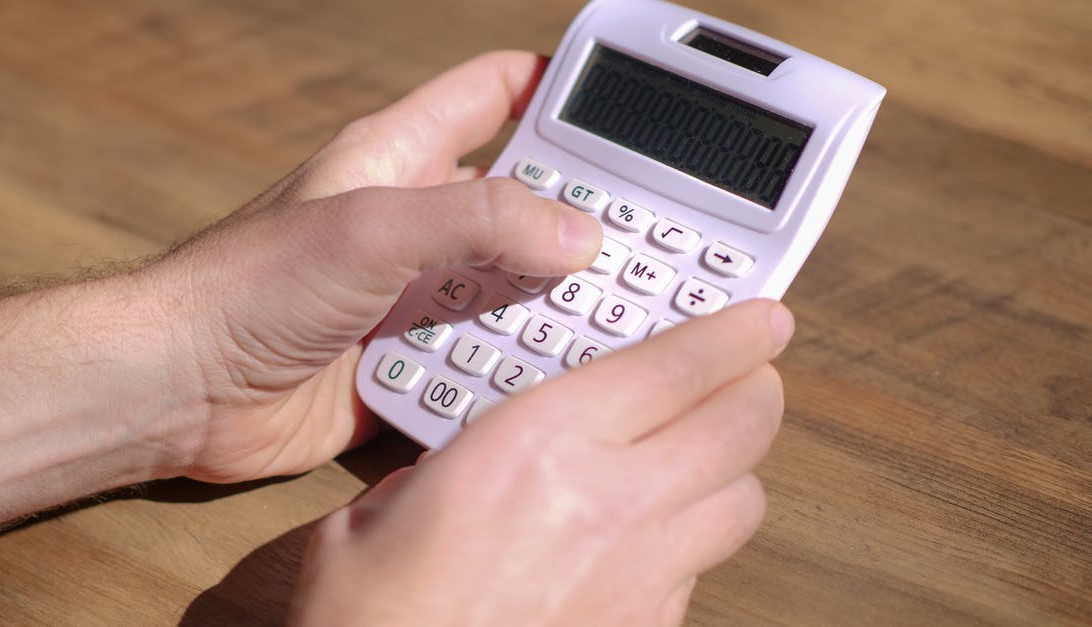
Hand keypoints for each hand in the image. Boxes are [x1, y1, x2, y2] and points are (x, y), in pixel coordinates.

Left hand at [141, 51, 602, 480]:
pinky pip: (481, 351)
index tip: (624, 106)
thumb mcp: (370, 228)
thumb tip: (576, 232)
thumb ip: (476, 220)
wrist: (182, 390)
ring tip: (620, 311)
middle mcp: (414, 218)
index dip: (556, 85)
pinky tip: (553, 374)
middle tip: (651, 233)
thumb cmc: (248, 286)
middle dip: (579, 211)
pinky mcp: (406, 355)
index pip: (493, 92)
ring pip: (510, 281)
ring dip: (552, 299)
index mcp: (400, 156)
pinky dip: (516, 362)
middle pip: (520, 195)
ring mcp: (411, 289)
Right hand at [292, 300, 792, 626]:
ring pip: (743, 501)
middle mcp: (609, 504)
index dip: (736, 333)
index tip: (763, 319)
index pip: (678, 366)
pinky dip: (695, 538)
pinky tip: (652, 537)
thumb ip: (447, 466)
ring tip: (701, 453)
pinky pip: (703, 568)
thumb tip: (479, 458)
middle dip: (755, 390)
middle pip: (741, 427)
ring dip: (733, 467)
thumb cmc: (371, 618)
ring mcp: (640, 578)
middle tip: (743, 376)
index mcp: (538, 445)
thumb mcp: (380, 509)